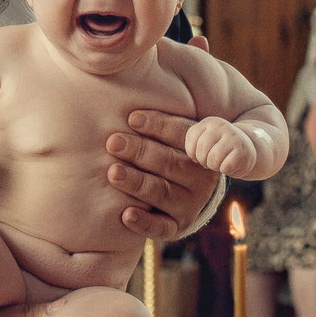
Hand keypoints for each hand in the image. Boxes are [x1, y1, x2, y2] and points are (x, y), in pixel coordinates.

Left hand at [105, 109, 221, 239]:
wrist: (185, 193)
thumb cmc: (167, 150)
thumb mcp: (173, 132)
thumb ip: (159, 118)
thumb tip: (129, 88)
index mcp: (202, 149)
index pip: (183, 135)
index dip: (158, 126)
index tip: (132, 118)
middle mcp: (201, 179)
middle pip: (170, 163)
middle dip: (140, 151)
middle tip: (113, 142)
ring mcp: (190, 205)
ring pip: (162, 193)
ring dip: (137, 183)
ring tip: (113, 172)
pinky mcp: (177, 227)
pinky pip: (161, 227)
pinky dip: (143, 222)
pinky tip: (125, 215)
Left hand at [183, 116, 259, 177]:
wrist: (251, 150)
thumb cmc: (221, 149)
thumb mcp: (204, 140)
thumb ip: (188, 142)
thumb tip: (169, 152)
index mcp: (208, 122)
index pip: (190, 143)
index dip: (195, 154)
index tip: (203, 153)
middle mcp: (221, 125)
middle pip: (201, 152)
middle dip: (205, 161)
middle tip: (214, 159)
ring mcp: (233, 136)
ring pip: (212, 160)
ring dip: (216, 166)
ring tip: (222, 161)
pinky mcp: (242, 150)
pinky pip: (225, 167)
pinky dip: (227, 170)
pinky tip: (232, 163)